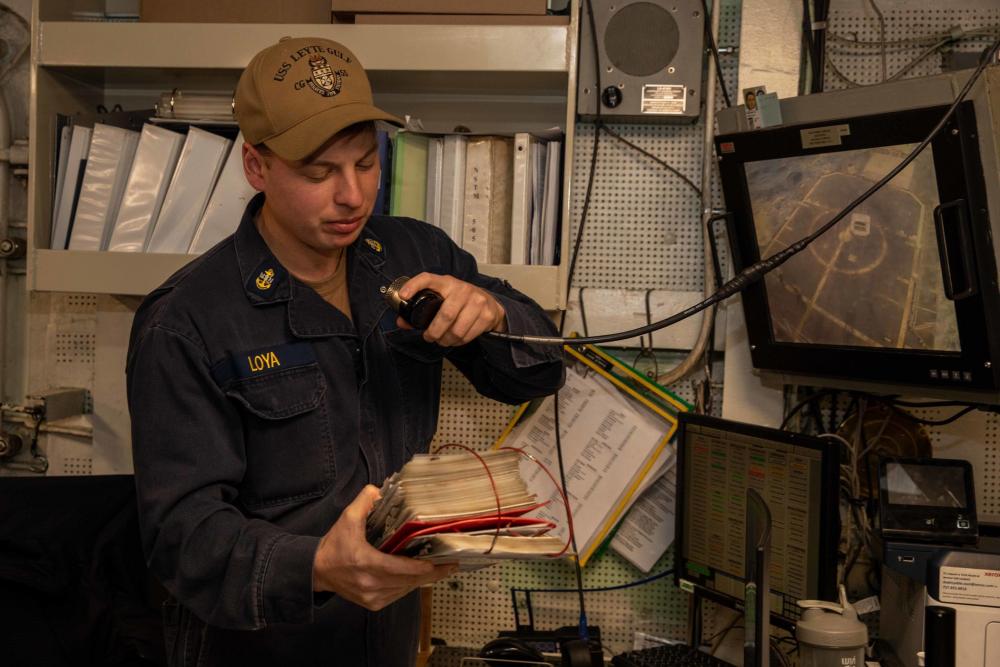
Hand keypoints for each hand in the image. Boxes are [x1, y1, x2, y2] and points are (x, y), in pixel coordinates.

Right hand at [312, 485, 456, 610]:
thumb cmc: (334, 545)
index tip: (443, 561)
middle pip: (410, 582)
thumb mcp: (347, 518)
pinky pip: (399, 594)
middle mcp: (371, 584)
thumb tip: (380, 489)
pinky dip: (410, 585)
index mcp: (366, 563)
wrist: (317, 571)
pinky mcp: (373, 604)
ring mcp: (373, 597)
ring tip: (442, 568)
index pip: (402, 569)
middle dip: (433, 573)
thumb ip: (364, 501)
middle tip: (452, 564)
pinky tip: (421, 576)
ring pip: (406, 590)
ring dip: (423, 580)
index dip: (425, 567)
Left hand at [397, 273, 506, 345]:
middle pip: (446, 316)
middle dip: (434, 332)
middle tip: (429, 337)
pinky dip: (458, 342)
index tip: (403, 295)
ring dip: (446, 340)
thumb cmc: (461, 300)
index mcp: (447, 282)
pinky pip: (467, 336)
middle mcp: (463, 289)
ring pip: (457, 330)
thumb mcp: (443, 298)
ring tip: (442, 340)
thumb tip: (402, 321)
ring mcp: (477, 301)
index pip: (428, 278)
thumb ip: (422, 308)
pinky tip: (455, 339)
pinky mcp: (486, 315)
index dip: (414, 285)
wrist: (491, 303)